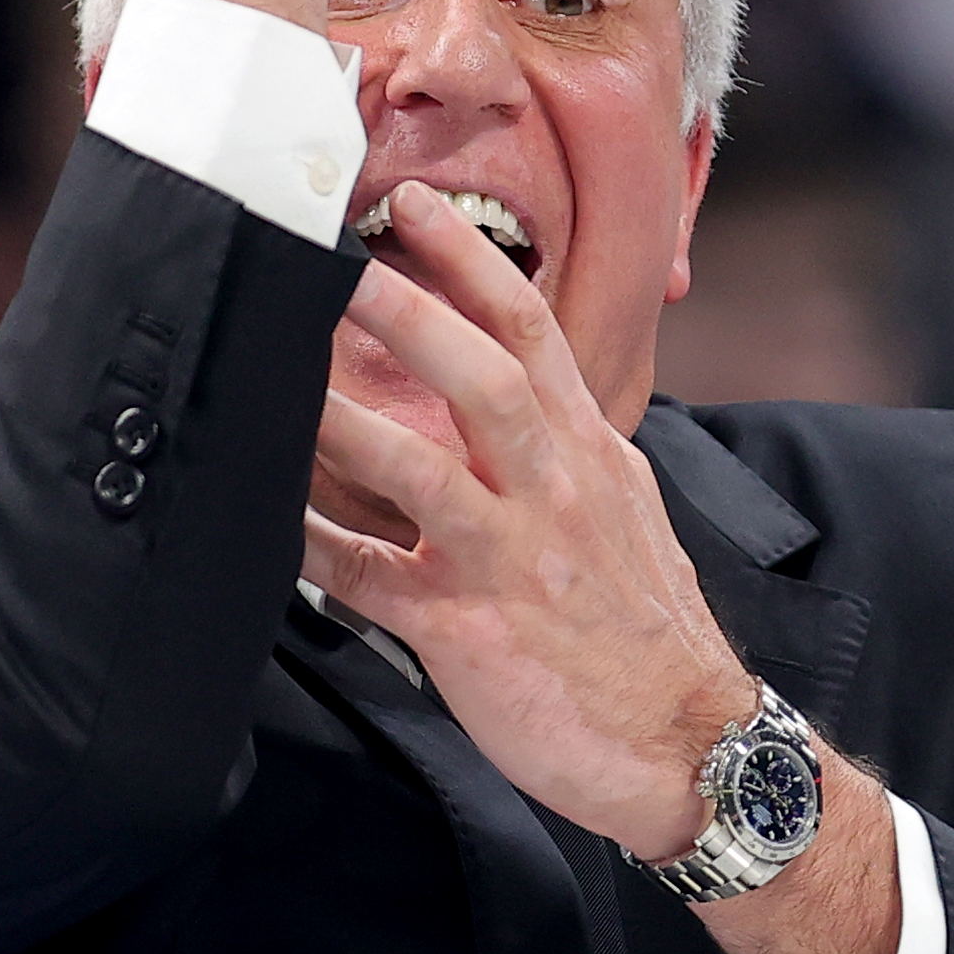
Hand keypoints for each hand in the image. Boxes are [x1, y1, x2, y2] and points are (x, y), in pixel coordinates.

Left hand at [304, 192, 759, 859]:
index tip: (416, 208)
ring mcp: (513, 560)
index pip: (534, 334)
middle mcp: (555, 493)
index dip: (472, 263)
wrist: (688, 746)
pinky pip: (371, 577)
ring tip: (280, 372)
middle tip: (334, 257)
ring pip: (423, 470)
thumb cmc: (650, 636)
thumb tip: (525, 406)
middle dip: (408, 309)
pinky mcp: (468, 630)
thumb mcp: (627, 516)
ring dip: (345, 420)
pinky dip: (314, 543)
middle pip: (482, 377)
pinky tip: (265, 515)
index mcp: (589, 456)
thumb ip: (568, 456)